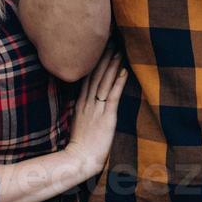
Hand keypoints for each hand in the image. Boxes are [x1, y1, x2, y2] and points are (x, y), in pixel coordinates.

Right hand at [66, 42, 127, 175]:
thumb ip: (82, 111)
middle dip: (103, 58)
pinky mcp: (106, 118)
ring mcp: (96, 110)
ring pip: (104, 83)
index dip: (93, 62)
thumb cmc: (81, 146)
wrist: (78, 160)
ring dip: (111, 66)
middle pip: (95, 76)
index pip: (87, 78)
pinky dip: (118, 83)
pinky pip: (113, 97)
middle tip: (110, 40)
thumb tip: (84, 101)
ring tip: (118, 50)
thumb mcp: (78, 124)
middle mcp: (87, 103)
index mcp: (81, 104)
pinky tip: (123, 71)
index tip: (98, 48)